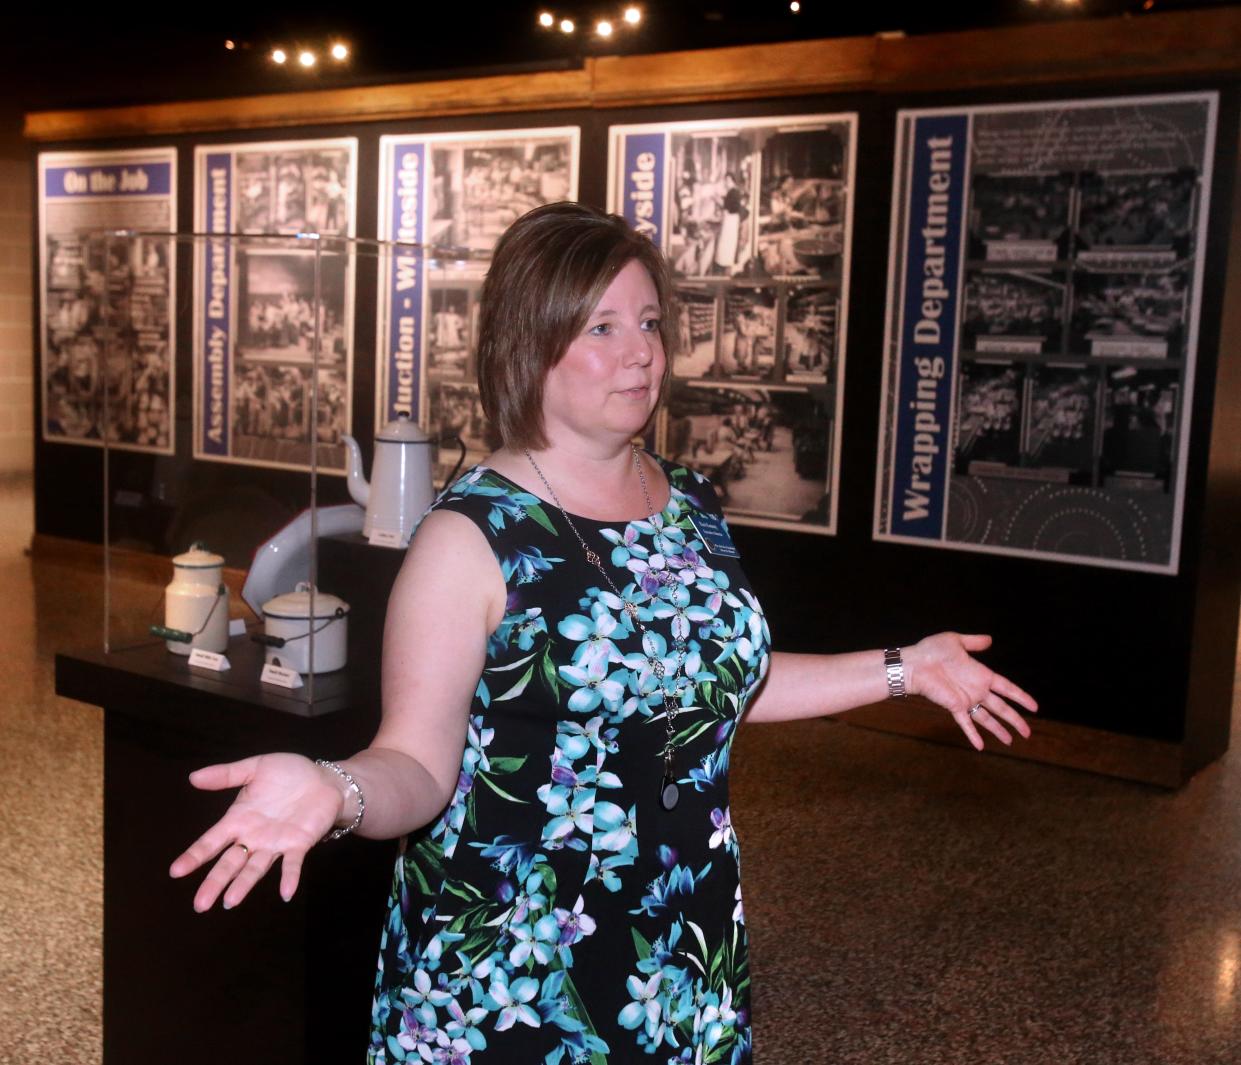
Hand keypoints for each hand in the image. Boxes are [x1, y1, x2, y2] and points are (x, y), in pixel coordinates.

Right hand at [168, 753, 344, 911]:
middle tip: (200, 904)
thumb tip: (193, 777)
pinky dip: (289, 877)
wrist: (324, 778)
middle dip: (215, 882)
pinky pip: (293, 864)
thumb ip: (226, 775)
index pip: (211, 841)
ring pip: (256, 868)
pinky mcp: (299, 844)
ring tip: (230, 902)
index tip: (176, 871)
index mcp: (239, 819)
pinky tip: (285, 893)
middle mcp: (254, 836)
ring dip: (243, 885)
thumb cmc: (289, 773)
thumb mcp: (256, 767)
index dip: (194, 855)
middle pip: (230, 863)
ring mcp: (276, 843)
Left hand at [903, 633, 1037, 750]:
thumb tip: (990, 639)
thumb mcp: (956, 641)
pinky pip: (966, 723)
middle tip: (1028, 733)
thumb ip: (974, 642)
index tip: (1034, 707)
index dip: (1021, 696)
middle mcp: (976, 689)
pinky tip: (981, 747)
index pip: (1007, 687)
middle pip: (1001, 707)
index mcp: (981, 674)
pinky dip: (973, 735)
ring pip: (987, 718)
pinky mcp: (954, 706)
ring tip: (1011, 741)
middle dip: (1015, 719)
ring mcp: (966, 699)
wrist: (915, 663)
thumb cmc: (932, 650)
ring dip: (999, 730)